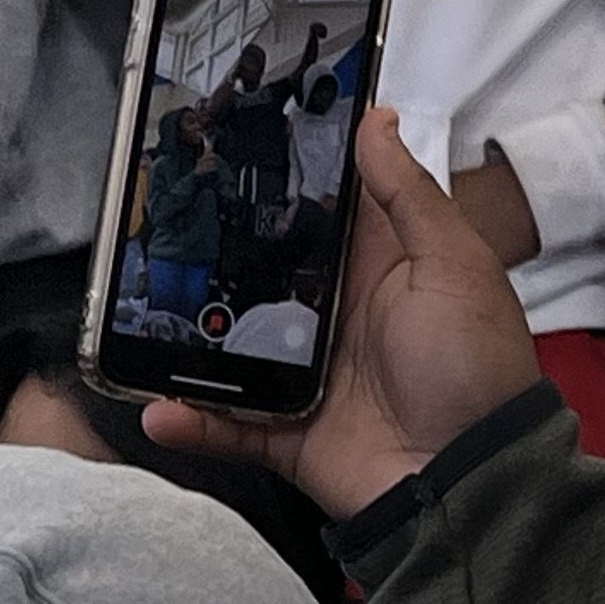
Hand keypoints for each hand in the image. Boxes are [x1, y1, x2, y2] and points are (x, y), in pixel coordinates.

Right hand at [146, 109, 545, 522]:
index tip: (229, 134)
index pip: (317, 209)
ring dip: (183, 334)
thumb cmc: (474, 367)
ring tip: (130, 310)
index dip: (280, 173)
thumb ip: (408, 196)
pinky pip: (226, 423)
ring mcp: (304, 375)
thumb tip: (375, 120)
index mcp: (375, 269)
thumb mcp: (453, 266)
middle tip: (151, 212)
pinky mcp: (287, 430)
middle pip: (258, 272)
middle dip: (209, 249)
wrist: (471, 483)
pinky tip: (155, 405)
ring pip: (226, 344)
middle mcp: (332, 316)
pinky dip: (189, 420)